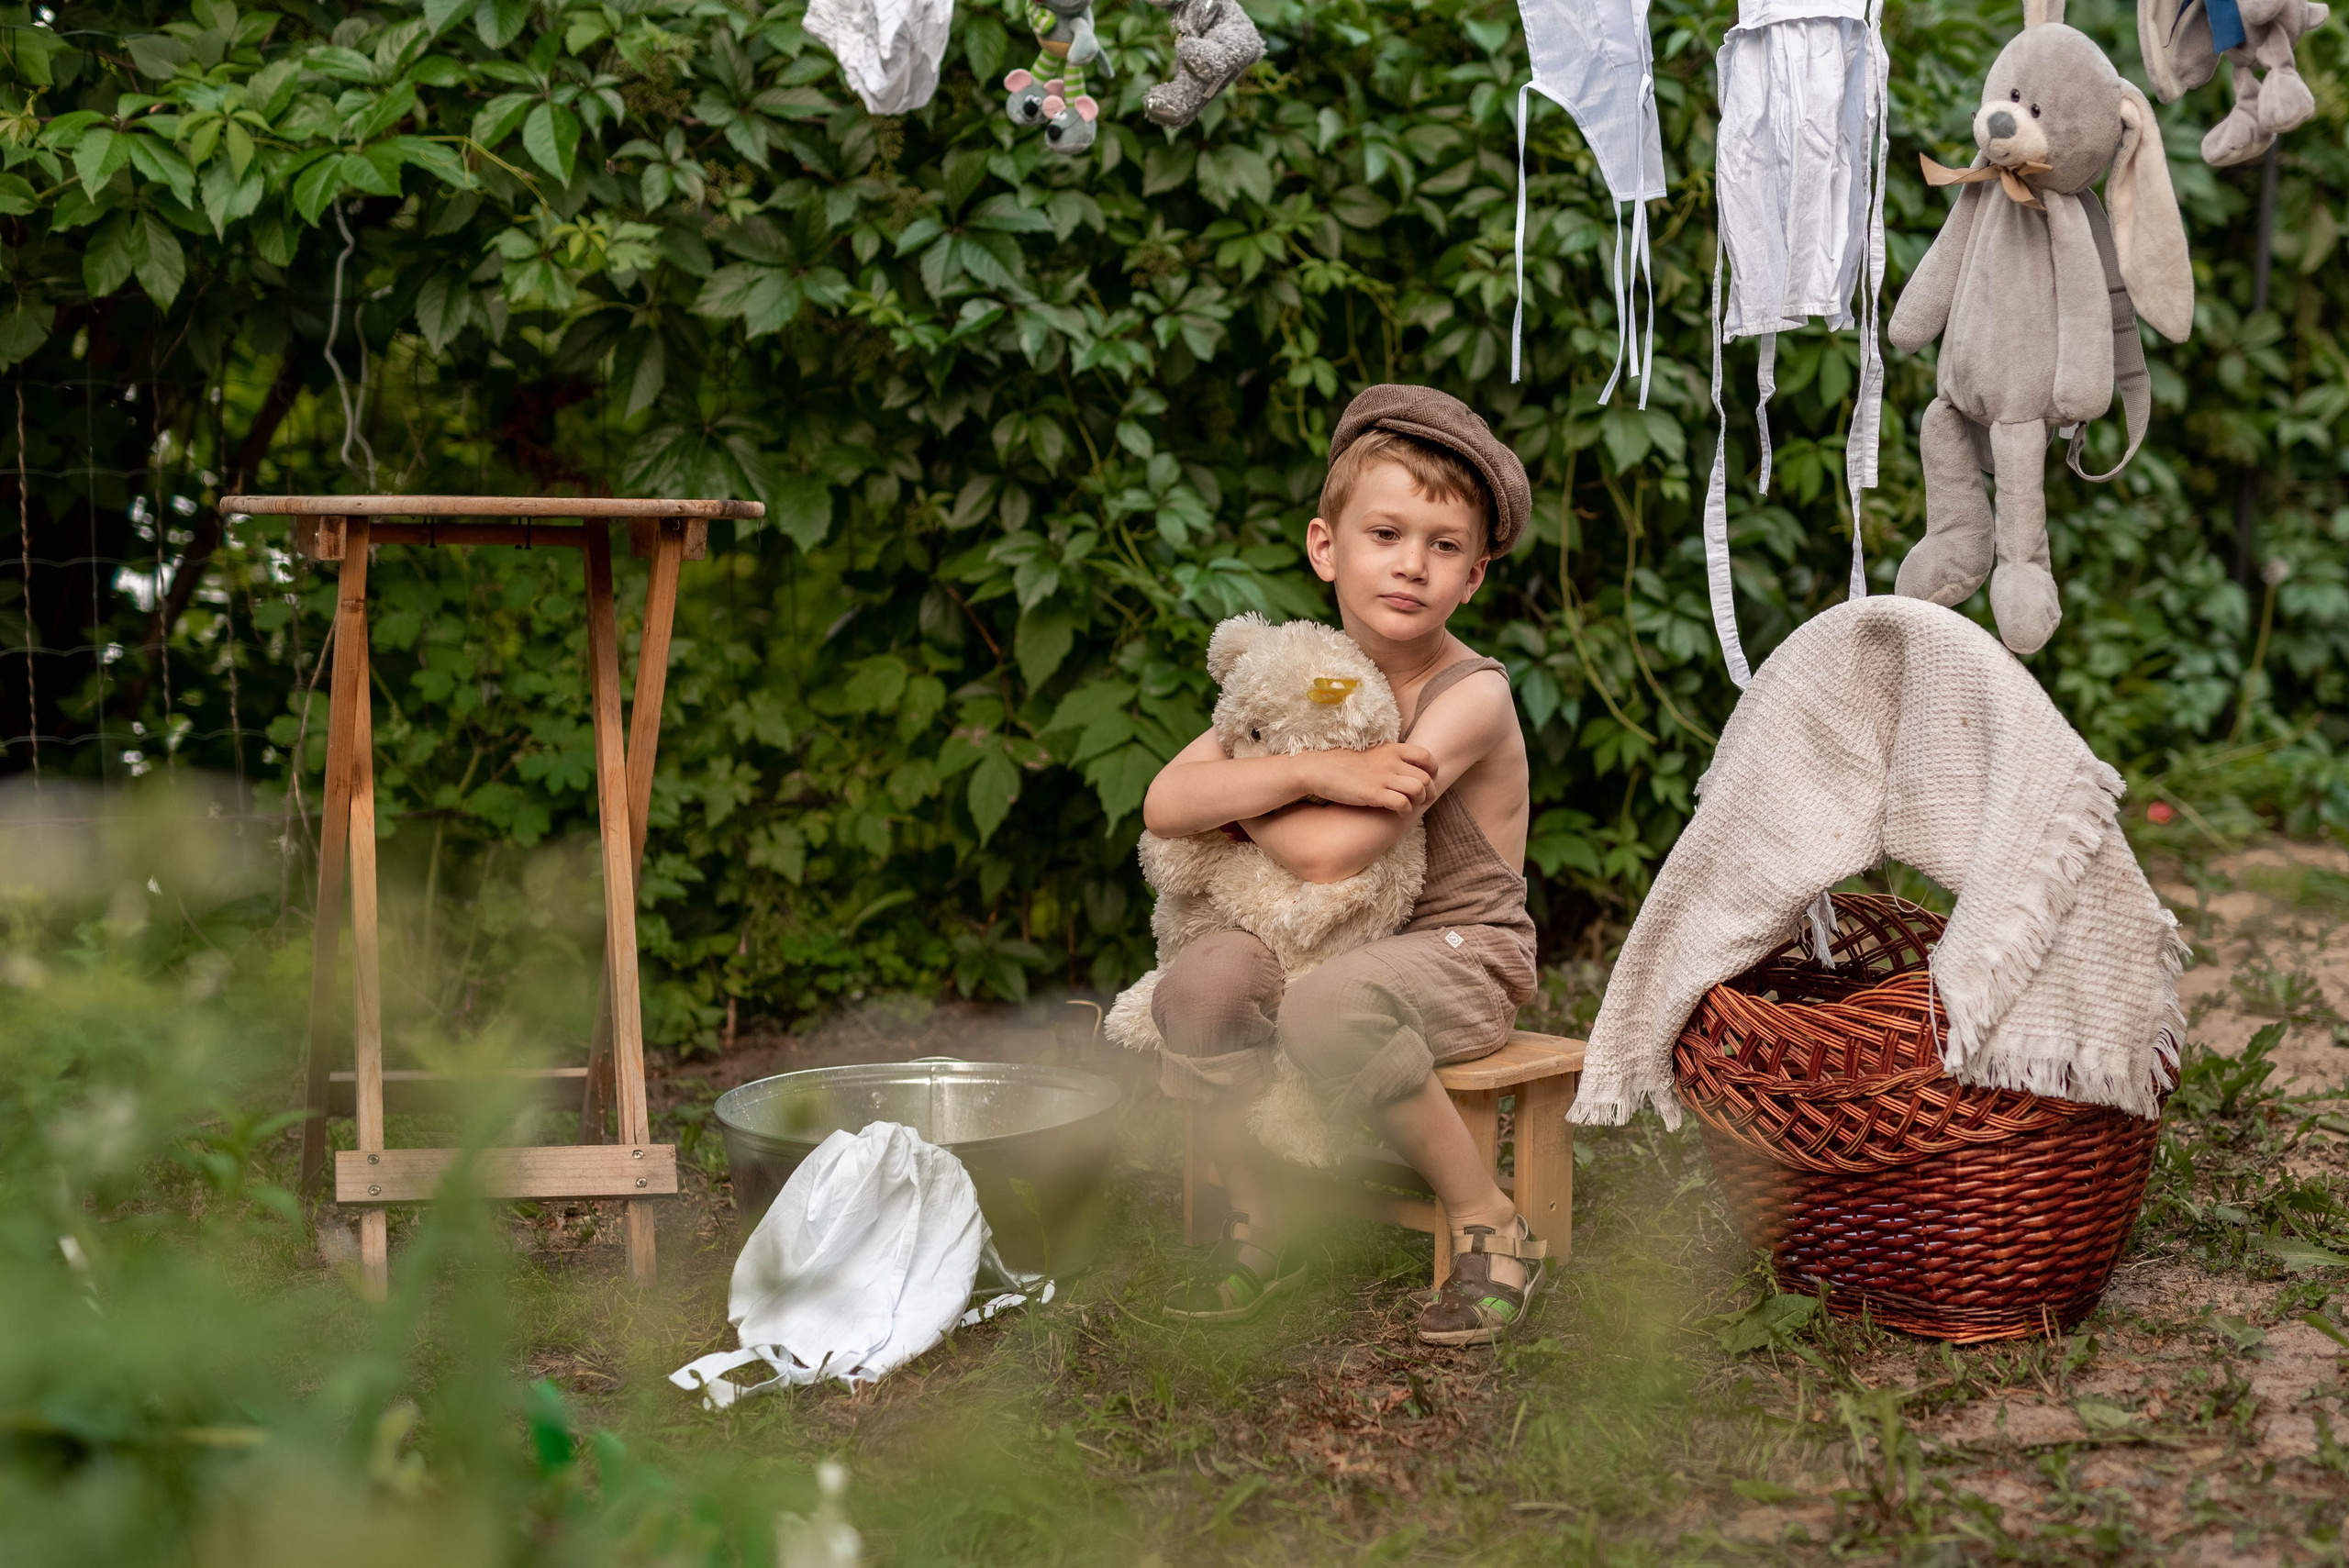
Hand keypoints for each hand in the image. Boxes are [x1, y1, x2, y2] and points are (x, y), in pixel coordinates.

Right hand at [1302, 743, 1435, 811]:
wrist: (1318, 769)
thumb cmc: (1343, 764)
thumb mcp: (1370, 754)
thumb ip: (1388, 758)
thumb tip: (1402, 768)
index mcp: (1391, 749)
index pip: (1425, 755)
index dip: (1432, 770)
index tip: (1429, 779)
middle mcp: (1390, 762)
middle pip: (1426, 777)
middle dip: (1430, 792)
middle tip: (1425, 799)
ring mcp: (1383, 778)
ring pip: (1419, 790)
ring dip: (1420, 801)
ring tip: (1412, 806)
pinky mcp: (1373, 794)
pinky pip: (1403, 804)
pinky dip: (1406, 811)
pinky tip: (1399, 813)